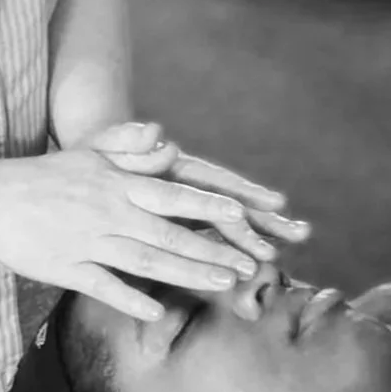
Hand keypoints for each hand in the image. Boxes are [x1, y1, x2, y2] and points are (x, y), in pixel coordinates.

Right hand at [0, 145, 284, 320]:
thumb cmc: (46, 176)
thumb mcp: (89, 153)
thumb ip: (130, 148)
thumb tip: (167, 138)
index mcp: (114, 184)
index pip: (170, 194)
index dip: (206, 206)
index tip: (241, 216)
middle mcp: (107, 212)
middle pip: (167, 233)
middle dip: (211, 249)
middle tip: (249, 263)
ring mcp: (87, 242)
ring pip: (144, 260)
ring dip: (186, 273)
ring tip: (222, 283)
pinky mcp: (66, 268)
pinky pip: (103, 287)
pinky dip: (130, 298)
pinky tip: (158, 309)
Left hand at [88, 120, 311, 253]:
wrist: (90, 159)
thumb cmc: (98, 154)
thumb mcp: (106, 146)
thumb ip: (128, 142)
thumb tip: (154, 131)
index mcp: (172, 168)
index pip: (214, 182)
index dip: (244, 192)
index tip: (276, 204)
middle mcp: (186, 185)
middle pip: (231, 204)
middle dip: (265, 218)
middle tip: (300, 233)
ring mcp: (186, 204)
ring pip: (229, 220)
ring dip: (262, 231)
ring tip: (298, 239)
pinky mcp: (179, 222)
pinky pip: (211, 237)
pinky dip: (235, 247)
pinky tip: (262, 260)